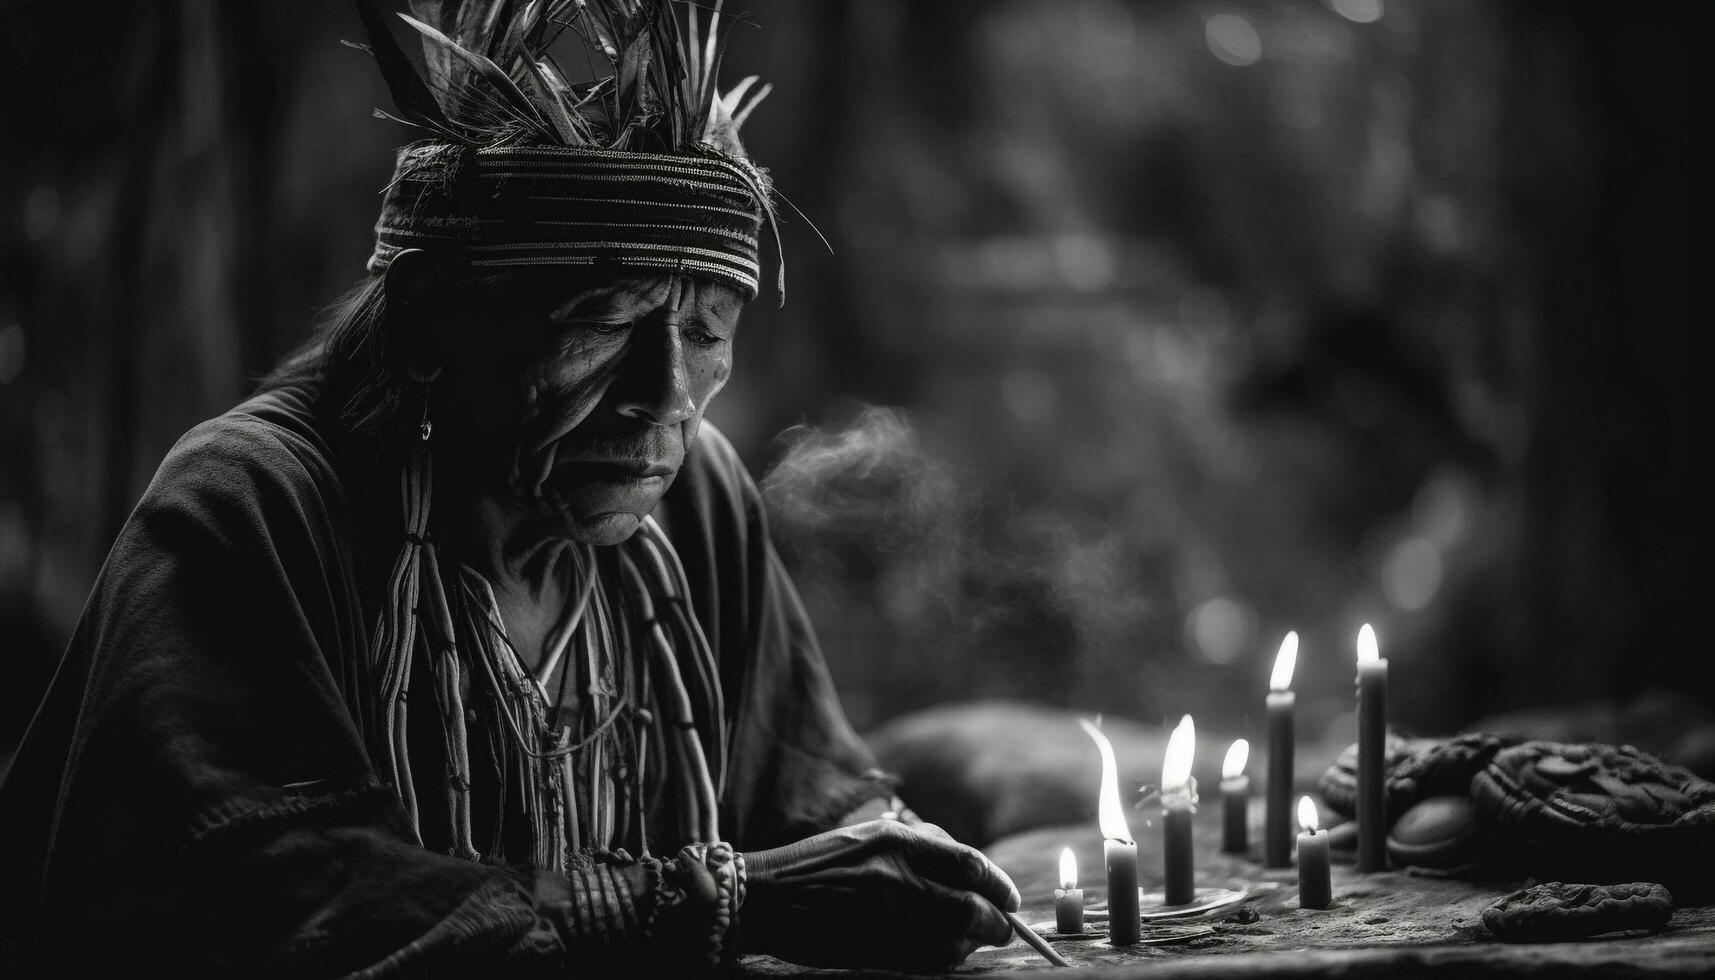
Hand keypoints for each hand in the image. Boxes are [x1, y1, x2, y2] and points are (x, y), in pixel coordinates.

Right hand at [740, 819, 1019, 970]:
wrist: (764, 897)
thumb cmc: (817, 864)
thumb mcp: (868, 838)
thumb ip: (919, 847)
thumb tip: (973, 873)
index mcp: (894, 840)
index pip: (969, 864)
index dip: (999, 885)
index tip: (1009, 899)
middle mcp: (894, 876)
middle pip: (971, 907)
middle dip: (996, 923)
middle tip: (1002, 928)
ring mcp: (882, 915)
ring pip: (953, 940)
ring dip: (970, 945)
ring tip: (968, 941)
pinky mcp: (871, 947)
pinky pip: (926, 961)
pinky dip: (944, 960)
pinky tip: (942, 953)